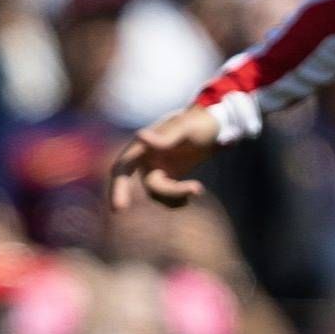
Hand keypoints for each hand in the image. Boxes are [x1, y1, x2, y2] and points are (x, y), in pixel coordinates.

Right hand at [108, 104, 225, 211]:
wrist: (216, 126)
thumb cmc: (199, 122)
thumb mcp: (185, 127)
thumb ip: (164, 137)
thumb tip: (139, 135)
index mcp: (144, 144)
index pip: (124, 165)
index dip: (118, 186)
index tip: (120, 208)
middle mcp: (146, 157)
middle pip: (130, 180)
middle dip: (126, 196)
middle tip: (118, 211)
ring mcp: (156, 167)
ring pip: (155, 191)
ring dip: (174, 195)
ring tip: (197, 188)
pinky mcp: (169, 176)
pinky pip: (167, 195)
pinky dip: (178, 199)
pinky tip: (194, 191)